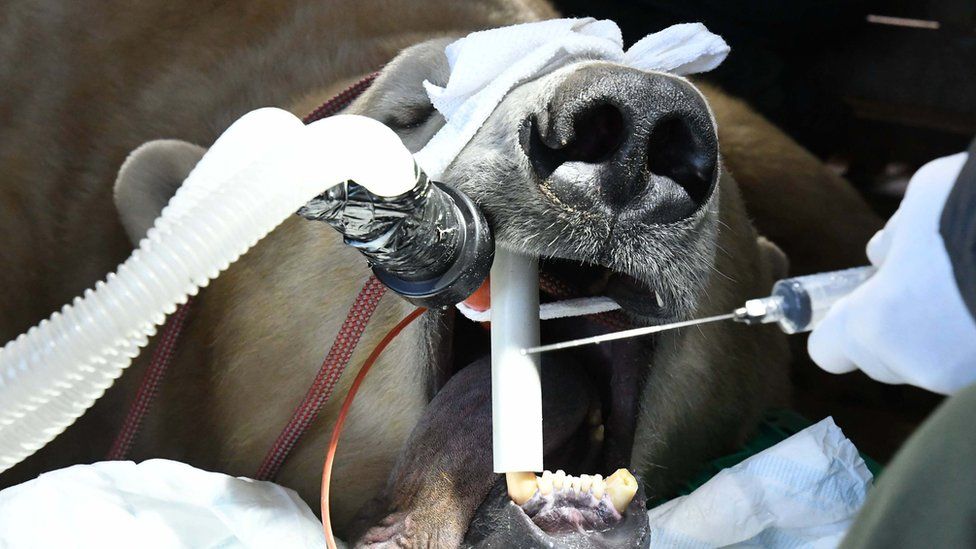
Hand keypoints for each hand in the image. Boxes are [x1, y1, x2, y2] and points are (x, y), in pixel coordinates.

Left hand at [808, 153, 975, 393]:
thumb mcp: (924, 202)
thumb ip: (895, 238)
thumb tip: (884, 256)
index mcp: (879, 324)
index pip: (829, 351)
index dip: (839, 325)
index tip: (858, 302)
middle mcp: (923, 365)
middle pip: (886, 360)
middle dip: (899, 327)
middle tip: (929, 285)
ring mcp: (969, 377)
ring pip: (938, 361)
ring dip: (947, 333)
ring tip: (972, 284)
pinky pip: (971, 359)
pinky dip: (975, 334)